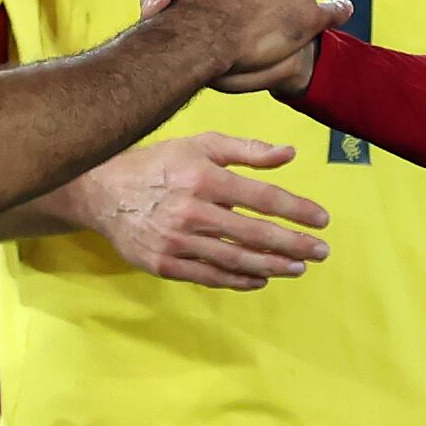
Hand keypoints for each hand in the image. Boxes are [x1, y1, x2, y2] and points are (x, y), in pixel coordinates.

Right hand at [75, 133, 330, 289]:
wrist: (102, 191)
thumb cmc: (160, 164)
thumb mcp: (201, 145)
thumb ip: (247, 150)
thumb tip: (289, 154)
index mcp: (205, 178)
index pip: (263, 197)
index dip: (297, 210)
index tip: (322, 220)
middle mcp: (192, 211)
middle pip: (255, 234)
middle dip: (294, 244)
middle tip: (321, 252)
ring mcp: (177, 241)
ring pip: (235, 260)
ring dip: (272, 266)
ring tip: (298, 268)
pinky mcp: (164, 264)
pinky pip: (210, 276)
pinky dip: (239, 280)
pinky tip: (261, 279)